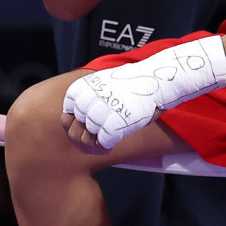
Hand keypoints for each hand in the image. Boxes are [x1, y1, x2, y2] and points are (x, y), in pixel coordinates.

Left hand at [61, 35, 225, 150]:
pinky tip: (112, 144)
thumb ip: (90, 100)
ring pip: (86, 138)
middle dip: (83, 139)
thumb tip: (80, 124)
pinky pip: (102, 143)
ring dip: (94, 144)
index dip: (75, 127)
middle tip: (95, 141)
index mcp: (81, 89)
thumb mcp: (104, 86)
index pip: (66, 116)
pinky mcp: (112, 125)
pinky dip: (106, 146)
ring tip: (104, 144)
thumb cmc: (135, 84)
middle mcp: (86, 100)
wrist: (158, 79)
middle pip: (74, 130)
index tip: (86, 131)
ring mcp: (99, 113)